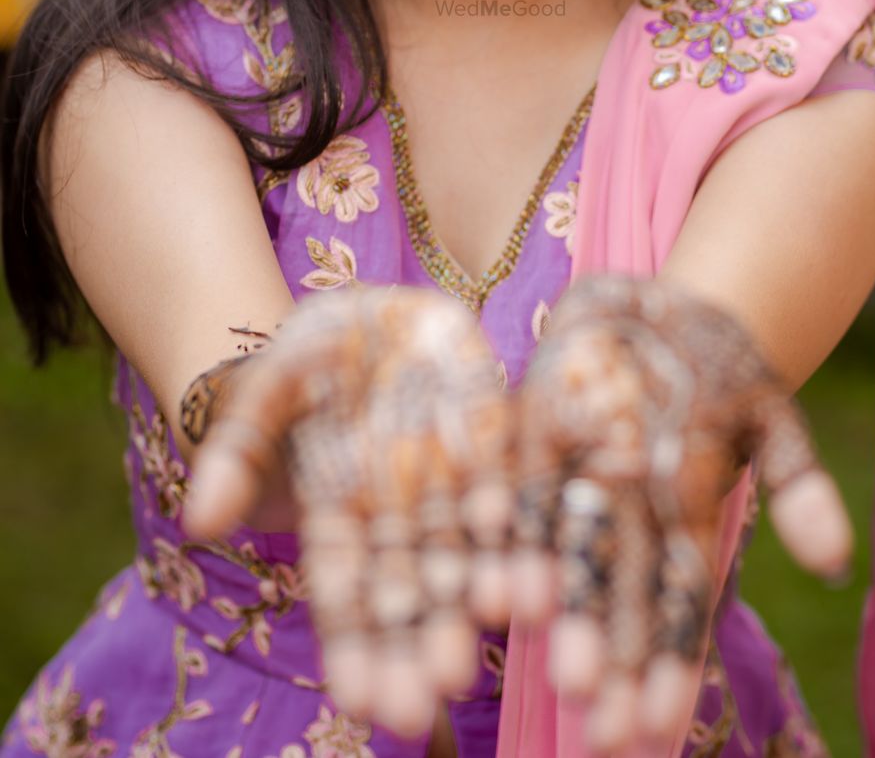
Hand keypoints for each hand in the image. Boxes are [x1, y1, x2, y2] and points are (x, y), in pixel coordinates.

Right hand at [184, 286, 513, 738]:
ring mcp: (451, 477)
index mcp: (339, 511)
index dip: (352, 644)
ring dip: (475, 602)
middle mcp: (400, 509)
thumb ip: (235, 453)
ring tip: (485, 653)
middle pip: (411, 588)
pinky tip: (532, 580)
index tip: (360, 702)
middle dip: (417, 645)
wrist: (365, 312)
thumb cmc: (300, 361)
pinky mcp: (492, 435)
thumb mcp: (261, 395)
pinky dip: (517, 530)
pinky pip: (509, 486)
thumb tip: (200, 522)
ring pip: (468, 552)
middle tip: (427, 704)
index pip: (344, 590)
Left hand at [508, 275, 852, 754]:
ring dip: (556, 606)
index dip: (667, 663)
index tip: (656, 726)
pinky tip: (495, 574)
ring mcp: (572, 470)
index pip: (677, 602)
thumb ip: (800, 488)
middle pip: (615, 592)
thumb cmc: (727, 370)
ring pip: (560, 549)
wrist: (664, 304)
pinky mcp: (533, 425)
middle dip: (609, 657)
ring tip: (550, 670)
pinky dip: (509, 527)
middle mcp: (622, 508)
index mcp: (681, 516)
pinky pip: (518, 480)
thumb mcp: (774, 418)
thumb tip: (836, 562)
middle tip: (599, 727)